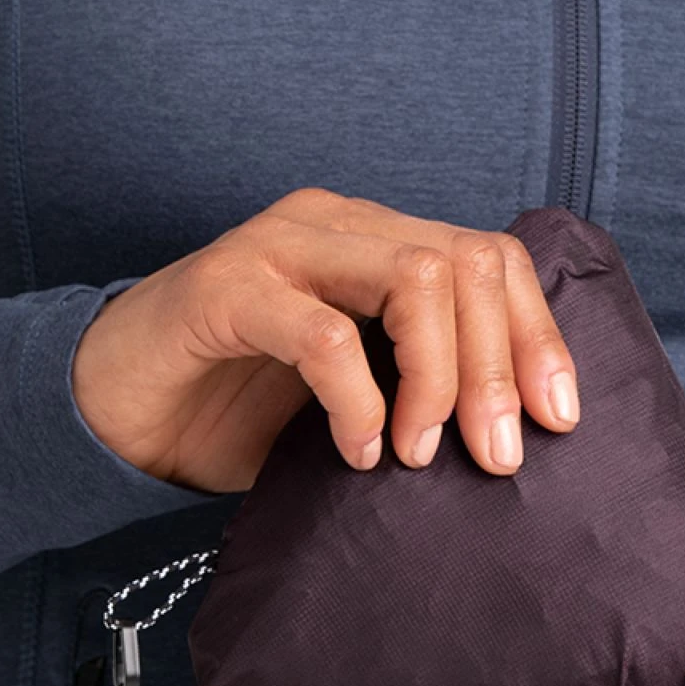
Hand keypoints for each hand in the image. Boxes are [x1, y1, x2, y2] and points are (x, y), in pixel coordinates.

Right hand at [72, 188, 579, 490]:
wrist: (125, 408)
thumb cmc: (249, 405)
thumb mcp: (363, 392)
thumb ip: (425, 385)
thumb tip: (522, 435)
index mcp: (381, 242)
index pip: (492, 259)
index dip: (538, 336)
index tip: (559, 419)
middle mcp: (341, 228)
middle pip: (466, 264)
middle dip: (499, 368)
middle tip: (497, 457)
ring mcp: (282, 249)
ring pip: (412, 278)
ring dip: (437, 378)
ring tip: (419, 455)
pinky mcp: (227, 289)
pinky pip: (323, 335)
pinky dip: (357, 401)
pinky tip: (359, 453)